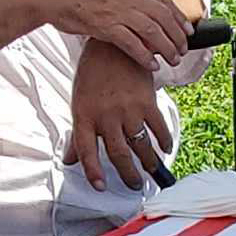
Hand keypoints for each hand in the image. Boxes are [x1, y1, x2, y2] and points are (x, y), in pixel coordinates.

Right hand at [38, 0, 191, 69]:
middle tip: (183, 50)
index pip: (165, 1)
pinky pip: (131, 43)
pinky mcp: (104, 25)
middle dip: (177, 36)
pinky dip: (144, 55)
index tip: (189, 31)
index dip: (180, 18)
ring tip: (173, 60)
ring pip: (152, 31)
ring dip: (166, 48)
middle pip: (163, 17)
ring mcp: (117, 10)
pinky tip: (152, 65)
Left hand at [70, 43, 173, 188]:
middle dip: (128, 173)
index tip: (101, 187)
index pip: (86, 150)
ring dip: (148, 161)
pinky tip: (165, 148)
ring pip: (140, 144)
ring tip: (152, 171)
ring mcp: (127, 110)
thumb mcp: (80, 104)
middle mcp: (105, 116)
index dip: (93, 171)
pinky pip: (158, 127)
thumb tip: (70, 160)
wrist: (113, 48)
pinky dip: (164, 140)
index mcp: (85, 116)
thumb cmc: (93, 75)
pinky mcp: (147, 102)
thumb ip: (78, 134)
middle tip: (135, 185)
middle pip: (118, 153)